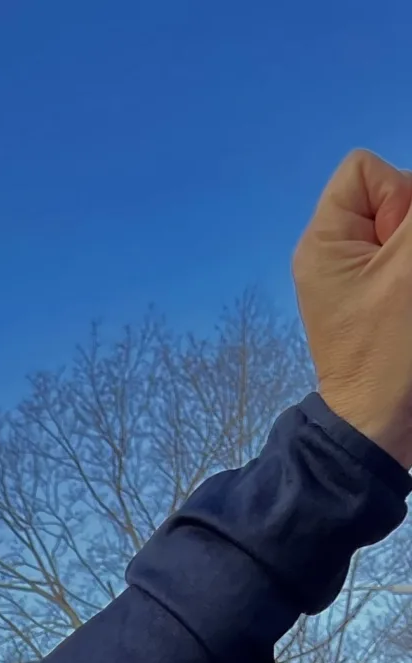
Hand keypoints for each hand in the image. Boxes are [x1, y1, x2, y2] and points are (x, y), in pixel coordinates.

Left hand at [295, 150, 411, 466]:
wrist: (383, 426)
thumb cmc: (390, 350)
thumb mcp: (408, 268)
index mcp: (325, 241)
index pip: (363, 170)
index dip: (395, 192)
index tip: (397, 243)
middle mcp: (337, 253)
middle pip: (397, 195)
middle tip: (404, 281)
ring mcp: (360, 277)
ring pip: (406, 230)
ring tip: (405, 299)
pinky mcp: (382, 298)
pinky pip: (403, 262)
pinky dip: (411, 274)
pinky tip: (406, 303)